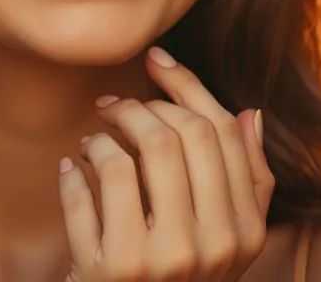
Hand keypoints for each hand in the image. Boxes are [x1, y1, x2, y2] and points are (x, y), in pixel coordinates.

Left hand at [59, 47, 273, 281]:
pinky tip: (70, 170)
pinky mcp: (110, 269)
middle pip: (177, 135)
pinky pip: (86, 189)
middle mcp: (210, 246)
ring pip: (129, 156)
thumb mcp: (224, 240)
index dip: (186, 85)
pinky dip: (72, 171)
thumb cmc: (175, 277)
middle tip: (112, 106)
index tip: (157, 61)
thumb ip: (247, 182)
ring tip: (92, 142)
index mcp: (245, 232)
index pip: (221, 132)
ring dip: (102, 135)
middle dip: (138, 106)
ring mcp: (160, 260)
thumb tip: (250, 113)